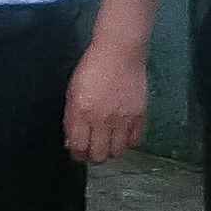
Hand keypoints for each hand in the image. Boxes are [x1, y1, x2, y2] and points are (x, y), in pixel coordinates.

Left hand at [63, 35, 148, 165]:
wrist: (119, 53)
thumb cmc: (92, 69)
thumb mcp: (72, 92)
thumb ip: (71, 119)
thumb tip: (71, 142)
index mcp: (82, 113)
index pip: (78, 147)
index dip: (77, 154)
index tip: (77, 152)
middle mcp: (102, 120)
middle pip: (98, 155)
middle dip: (92, 156)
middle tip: (91, 150)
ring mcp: (123, 119)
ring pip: (117, 152)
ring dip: (110, 151)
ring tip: (107, 143)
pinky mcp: (139, 116)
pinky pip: (134, 141)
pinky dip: (127, 143)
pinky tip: (122, 135)